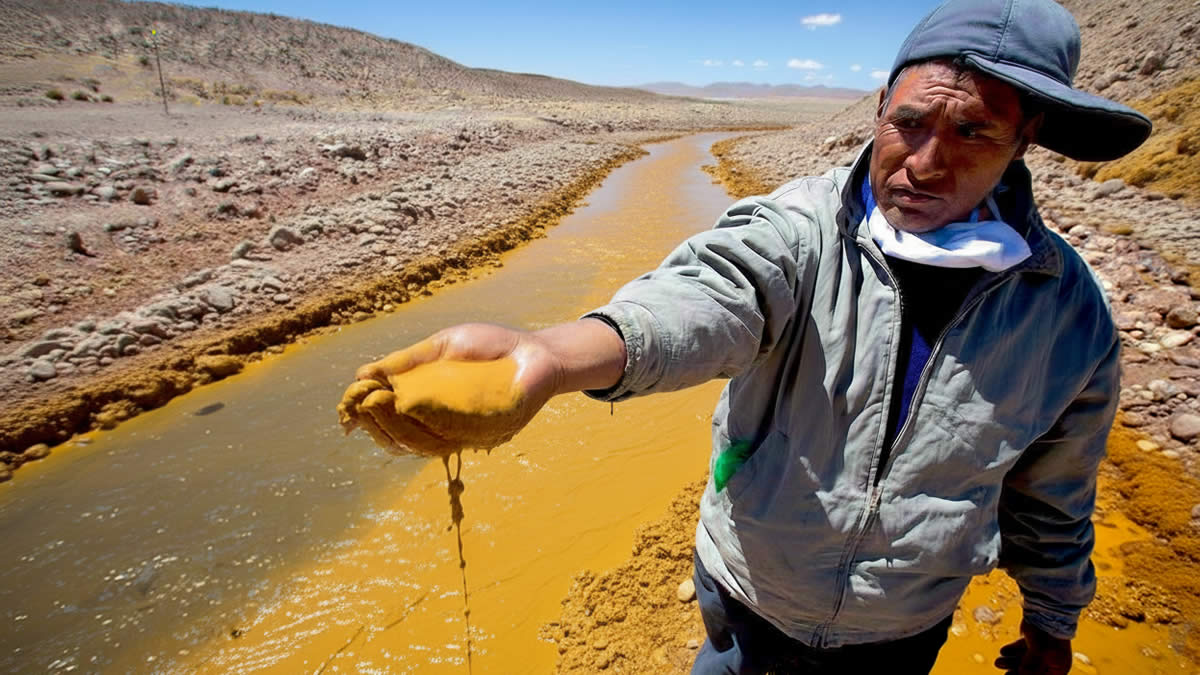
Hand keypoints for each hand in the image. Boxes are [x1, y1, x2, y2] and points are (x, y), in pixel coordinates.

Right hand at [339, 323, 564, 455]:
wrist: (535, 351)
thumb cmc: (490, 347)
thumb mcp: (441, 347)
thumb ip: (407, 362)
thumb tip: (362, 374)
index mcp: (428, 407)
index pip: (389, 423)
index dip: (365, 418)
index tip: (347, 408)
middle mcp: (441, 426)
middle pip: (399, 439)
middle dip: (375, 424)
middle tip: (360, 405)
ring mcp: (462, 432)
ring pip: (419, 444)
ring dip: (394, 428)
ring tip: (378, 406)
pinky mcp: (484, 433)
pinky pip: (450, 438)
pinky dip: (426, 428)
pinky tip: (409, 412)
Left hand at [994, 619, 1072, 674]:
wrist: (1046, 610)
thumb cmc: (1047, 634)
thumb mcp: (1040, 654)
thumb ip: (1030, 667)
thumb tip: (1022, 674)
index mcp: (1059, 667)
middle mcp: (1052, 660)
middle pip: (1032, 671)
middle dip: (1017, 672)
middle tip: (1005, 674)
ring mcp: (1043, 649)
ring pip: (1025, 660)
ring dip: (1011, 662)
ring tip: (998, 662)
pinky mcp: (1033, 639)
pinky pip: (1022, 648)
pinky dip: (1013, 651)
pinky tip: (1003, 651)